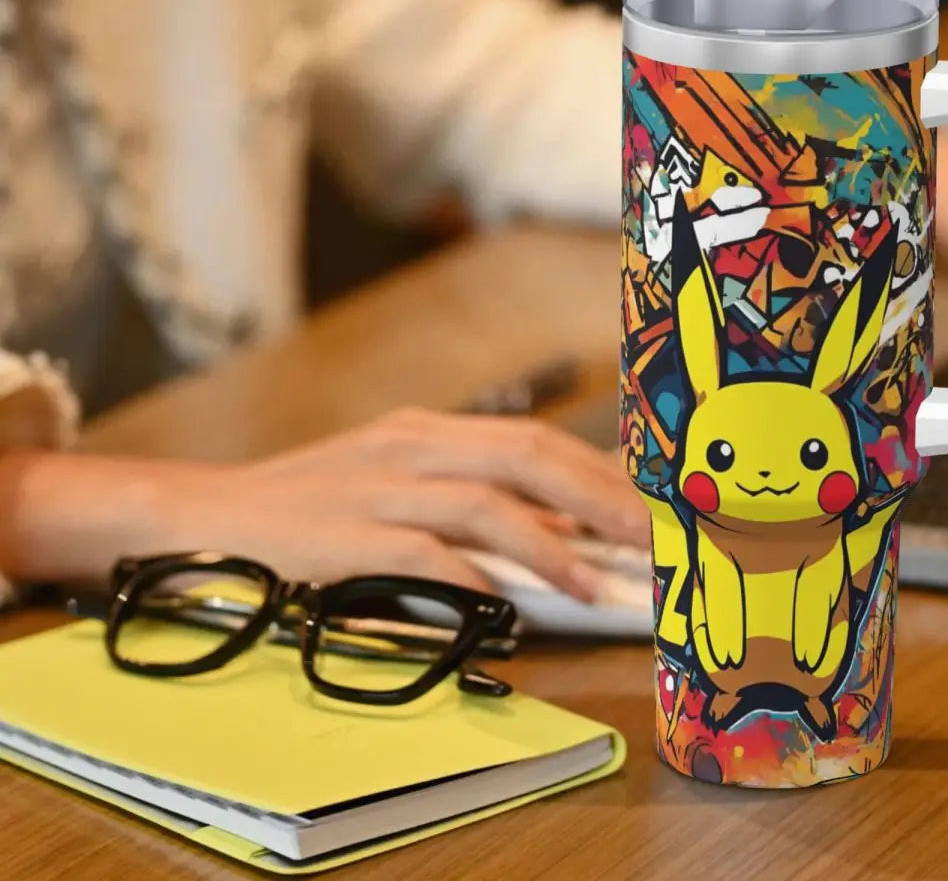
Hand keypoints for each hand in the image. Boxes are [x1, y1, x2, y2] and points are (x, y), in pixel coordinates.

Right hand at [1, 410, 647, 602]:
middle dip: (597, 498)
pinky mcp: (347, 537)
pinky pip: (424, 555)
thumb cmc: (313, 507)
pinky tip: (505, 605)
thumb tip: (555, 536)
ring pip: (486, 504)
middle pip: (526, 458)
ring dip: (549, 546)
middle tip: (649, 537)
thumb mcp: (394, 484)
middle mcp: (412, 447)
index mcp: (428, 432)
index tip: (645, 505)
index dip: (597, 471)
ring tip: (594, 584)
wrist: (209, 514)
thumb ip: (467, 499)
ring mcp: (379, 489)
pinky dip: (472, 579)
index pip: (534, 440)